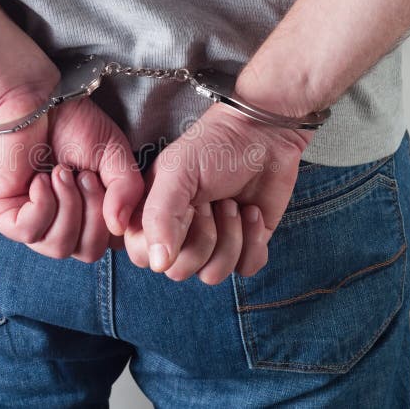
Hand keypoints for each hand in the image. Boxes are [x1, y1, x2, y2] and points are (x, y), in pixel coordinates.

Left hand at [0, 93, 143, 262]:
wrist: (33, 99)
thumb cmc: (71, 123)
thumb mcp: (114, 156)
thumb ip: (127, 190)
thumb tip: (119, 226)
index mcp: (88, 214)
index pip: (109, 244)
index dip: (115, 220)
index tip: (109, 183)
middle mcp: (61, 223)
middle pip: (88, 251)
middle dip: (92, 211)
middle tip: (83, 174)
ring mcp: (32, 223)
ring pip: (59, 247)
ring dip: (67, 205)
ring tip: (60, 172)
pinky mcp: (5, 217)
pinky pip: (31, 232)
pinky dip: (43, 204)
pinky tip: (39, 178)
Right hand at [123, 103, 311, 283]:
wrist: (264, 134)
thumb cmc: (214, 145)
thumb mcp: (177, 173)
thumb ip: (158, 217)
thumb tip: (157, 265)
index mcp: (153, 216)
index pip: (145, 257)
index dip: (167, 240)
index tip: (185, 207)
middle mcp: (179, 234)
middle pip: (180, 271)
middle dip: (203, 236)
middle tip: (212, 202)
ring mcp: (213, 242)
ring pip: (213, 274)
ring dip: (230, 237)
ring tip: (233, 204)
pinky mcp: (245, 245)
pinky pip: (246, 269)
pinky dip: (253, 242)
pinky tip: (252, 212)